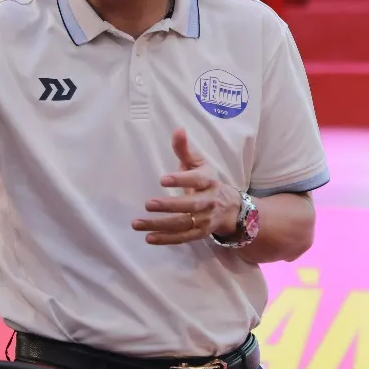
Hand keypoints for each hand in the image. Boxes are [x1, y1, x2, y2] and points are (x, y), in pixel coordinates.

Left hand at [133, 129, 241, 244]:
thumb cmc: (206, 182)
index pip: (197, 179)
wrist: (231, 209)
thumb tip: (178, 129)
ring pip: (182, 224)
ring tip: (137, 223)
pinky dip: (166, 239)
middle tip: (148, 204)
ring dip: (159, 225)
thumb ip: (185, 150)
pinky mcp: (199, 233)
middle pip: (190, 205)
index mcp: (209, 181)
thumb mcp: (199, 164)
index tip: (162, 179)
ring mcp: (205, 220)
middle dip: (169, 206)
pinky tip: (149, 237)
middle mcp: (209, 201)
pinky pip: (182, 238)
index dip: (181, 179)